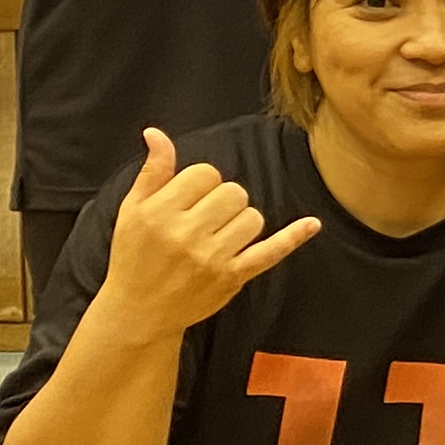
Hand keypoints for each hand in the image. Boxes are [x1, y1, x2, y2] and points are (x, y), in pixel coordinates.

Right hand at [95, 127, 319, 338]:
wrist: (139, 310)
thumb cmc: (134, 255)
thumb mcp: (132, 210)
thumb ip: (152, 172)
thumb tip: (157, 134)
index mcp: (160, 212)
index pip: (205, 174)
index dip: (201, 183)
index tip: (190, 199)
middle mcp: (187, 233)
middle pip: (233, 192)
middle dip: (222, 200)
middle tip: (204, 219)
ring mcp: (213, 257)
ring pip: (253, 216)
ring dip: (241, 221)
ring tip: (218, 235)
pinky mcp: (233, 277)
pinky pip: (271, 251)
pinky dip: (293, 237)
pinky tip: (312, 224)